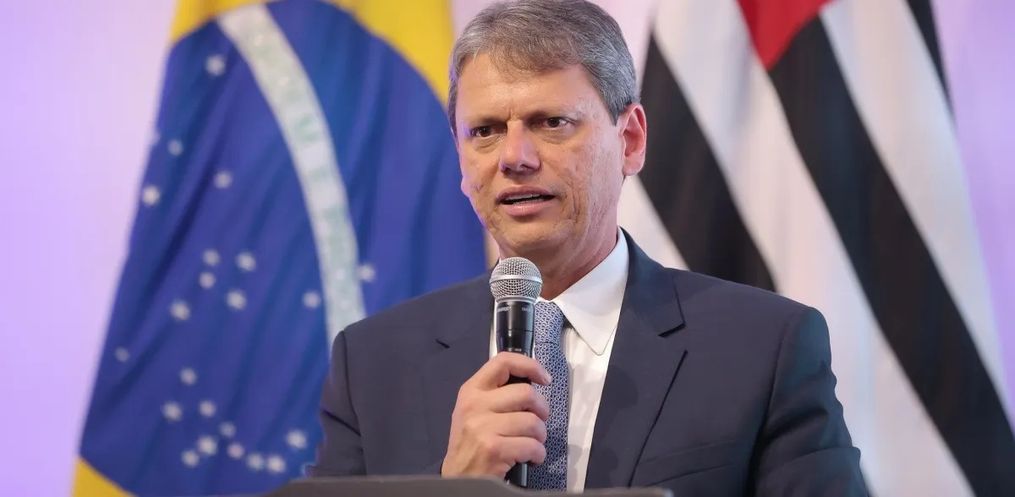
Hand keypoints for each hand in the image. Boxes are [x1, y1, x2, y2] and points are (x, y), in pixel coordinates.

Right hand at [441, 352, 551, 477]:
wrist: (458, 478)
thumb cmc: (471, 443)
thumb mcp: (474, 411)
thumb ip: (496, 394)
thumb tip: (531, 381)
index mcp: (471, 390)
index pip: (503, 362)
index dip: (530, 366)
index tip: (544, 379)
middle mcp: (475, 405)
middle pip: (526, 393)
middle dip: (541, 410)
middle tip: (538, 422)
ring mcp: (483, 427)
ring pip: (533, 422)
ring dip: (540, 436)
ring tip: (531, 444)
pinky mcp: (494, 449)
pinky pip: (533, 446)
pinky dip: (538, 454)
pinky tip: (529, 459)